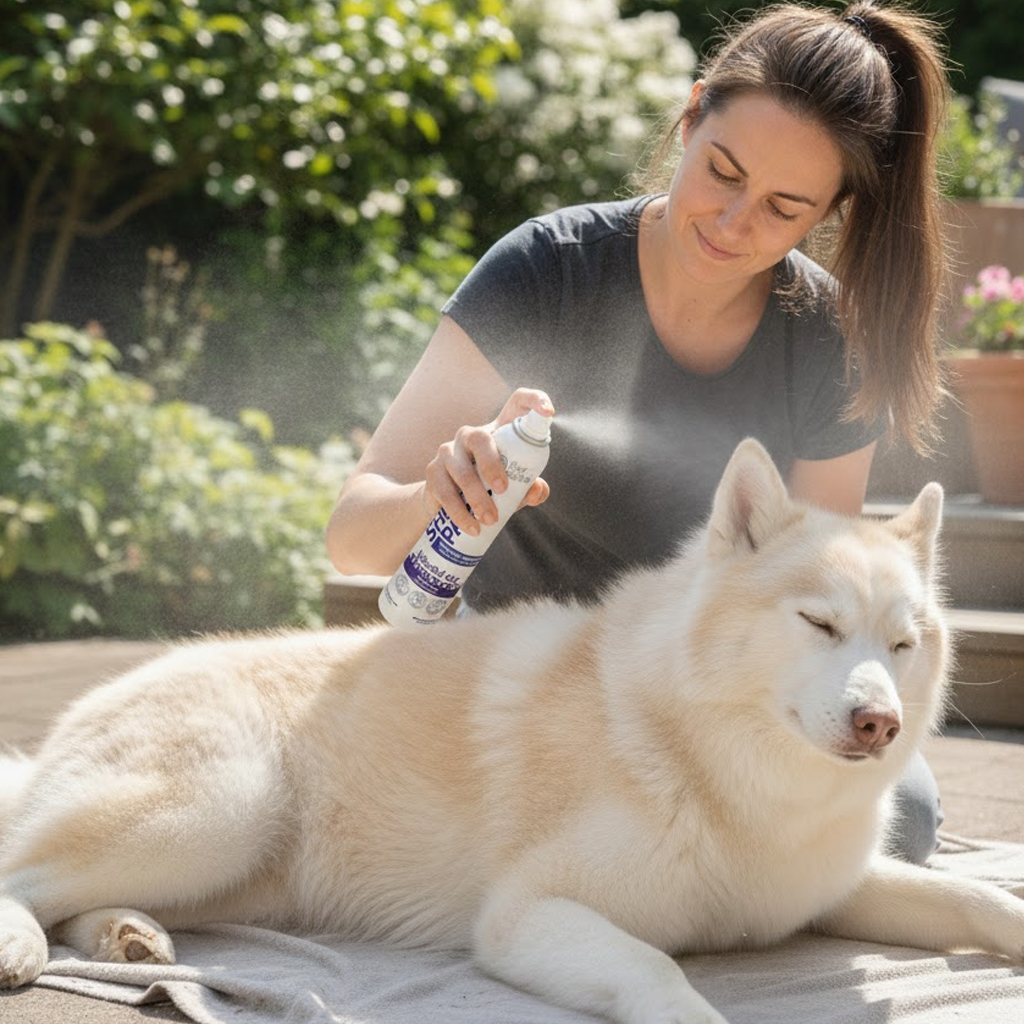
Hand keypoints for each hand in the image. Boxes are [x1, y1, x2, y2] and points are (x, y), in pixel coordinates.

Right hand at [422, 388, 552, 535]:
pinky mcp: (433, 471)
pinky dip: (459, 512)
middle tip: (503, 490)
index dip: (534, 400)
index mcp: (499, 432)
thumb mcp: (513, 490)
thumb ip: (528, 488)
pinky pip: (445, 491)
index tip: (549, 412)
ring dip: (476, 497)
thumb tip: (537, 489)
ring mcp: (449, 451)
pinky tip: (471, 526)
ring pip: (461, 469)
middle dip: (491, 464)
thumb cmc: (489, 490)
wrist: (446, 505)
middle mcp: (471, 435)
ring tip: (489, 520)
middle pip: (480, 437)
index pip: (517, 403)